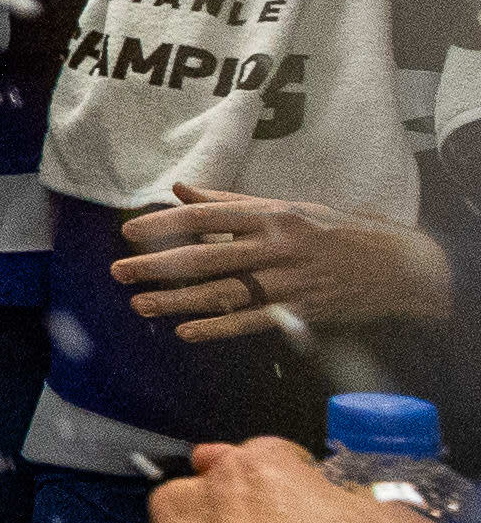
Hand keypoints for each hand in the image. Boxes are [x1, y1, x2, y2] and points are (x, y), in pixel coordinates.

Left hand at [116, 181, 457, 342]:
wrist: (402, 265)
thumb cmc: (340, 230)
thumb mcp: (290, 206)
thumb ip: (231, 204)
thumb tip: (180, 192)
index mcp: (273, 215)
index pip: (207, 218)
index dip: (166, 225)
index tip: (130, 232)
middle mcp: (277, 247)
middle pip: (207, 257)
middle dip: (158, 266)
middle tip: (119, 272)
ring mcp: (290, 281)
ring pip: (223, 292)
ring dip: (177, 300)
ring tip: (139, 304)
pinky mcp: (302, 311)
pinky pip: (253, 321)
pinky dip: (218, 328)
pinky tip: (185, 331)